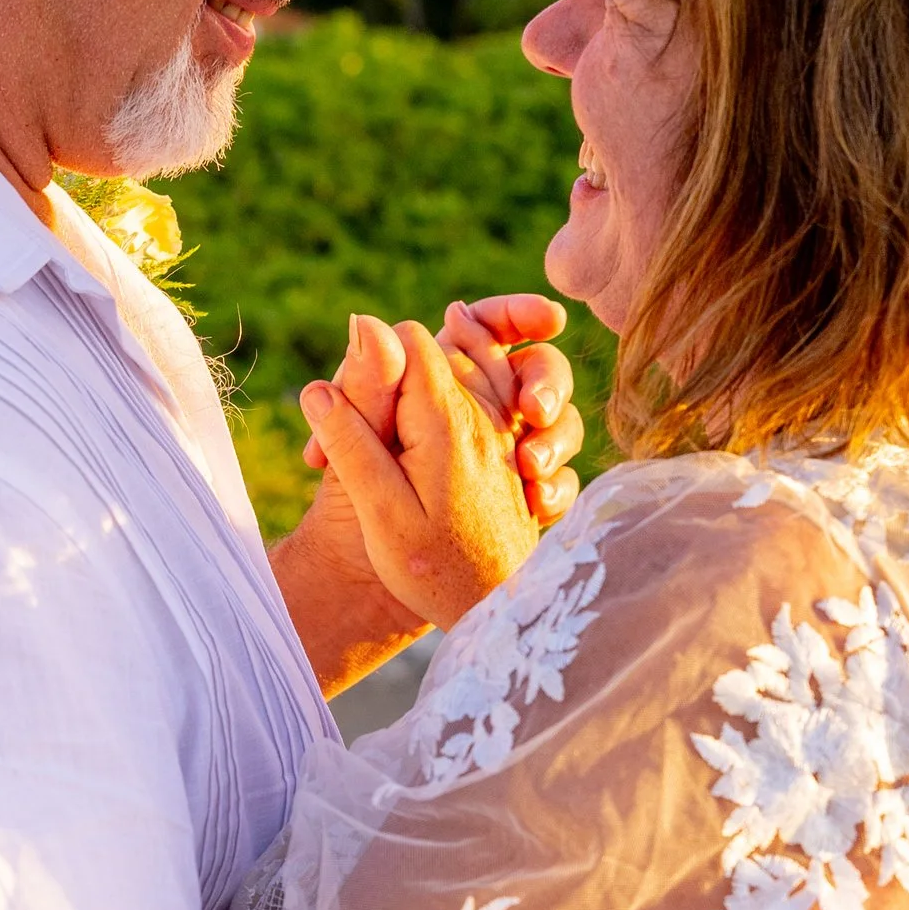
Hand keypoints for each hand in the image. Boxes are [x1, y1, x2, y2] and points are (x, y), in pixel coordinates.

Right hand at [300, 317, 545, 629]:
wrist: (499, 611)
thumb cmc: (435, 570)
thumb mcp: (379, 511)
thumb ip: (352, 439)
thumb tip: (319, 384)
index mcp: (447, 420)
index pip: (407, 338)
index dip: (369, 360)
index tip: (350, 409)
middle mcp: (484, 413)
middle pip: (437, 346)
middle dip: (394, 369)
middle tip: (357, 422)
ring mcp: (502, 427)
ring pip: (466, 364)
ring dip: (428, 379)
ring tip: (392, 427)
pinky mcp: (507, 447)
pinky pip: (489, 392)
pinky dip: (459, 396)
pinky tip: (433, 430)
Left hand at [304, 294, 582, 531]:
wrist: (366, 596)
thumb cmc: (352, 524)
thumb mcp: (360, 455)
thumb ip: (368, 390)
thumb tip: (365, 319)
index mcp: (427, 389)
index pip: (480, 323)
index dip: (513, 312)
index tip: (551, 319)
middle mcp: (468, 412)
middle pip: (533, 367)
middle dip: (547, 382)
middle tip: (535, 412)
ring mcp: (497, 450)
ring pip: (554, 421)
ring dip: (556, 438)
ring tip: (533, 470)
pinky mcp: (511, 491)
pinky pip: (556, 478)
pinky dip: (555, 490)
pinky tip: (540, 507)